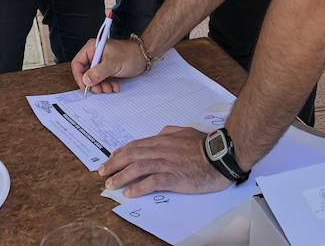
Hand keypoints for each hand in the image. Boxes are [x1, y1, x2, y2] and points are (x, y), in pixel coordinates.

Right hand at [71, 38, 146, 93]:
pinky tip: (114, 87)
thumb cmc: (130, 54)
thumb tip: (86, 80)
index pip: (78, 63)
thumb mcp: (112, 64)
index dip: (79, 76)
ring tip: (110, 88)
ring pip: (94, 78)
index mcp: (92, 48)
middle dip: (93, 83)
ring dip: (101, 86)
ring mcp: (101, 62)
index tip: (85, 86)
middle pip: (86, 73)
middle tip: (100, 90)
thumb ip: (98, 73)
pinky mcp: (107, 69)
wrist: (143, 56)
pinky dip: (107, 85)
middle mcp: (95, 55)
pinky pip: (102, 80)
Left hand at [99, 126, 231, 197]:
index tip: (111, 159)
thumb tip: (159, 134)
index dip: (120, 153)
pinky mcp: (175, 177)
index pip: (135, 145)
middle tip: (102, 172)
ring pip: (138, 168)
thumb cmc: (206, 144)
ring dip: (121, 176)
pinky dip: (139, 187)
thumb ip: (169, 132)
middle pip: (132, 155)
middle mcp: (161, 150)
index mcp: (163, 140)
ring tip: (111, 184)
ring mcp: (167, 164)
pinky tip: (130, 193)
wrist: (222, 154)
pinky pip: (152, 182)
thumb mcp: (185, 131)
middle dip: (114, 164)